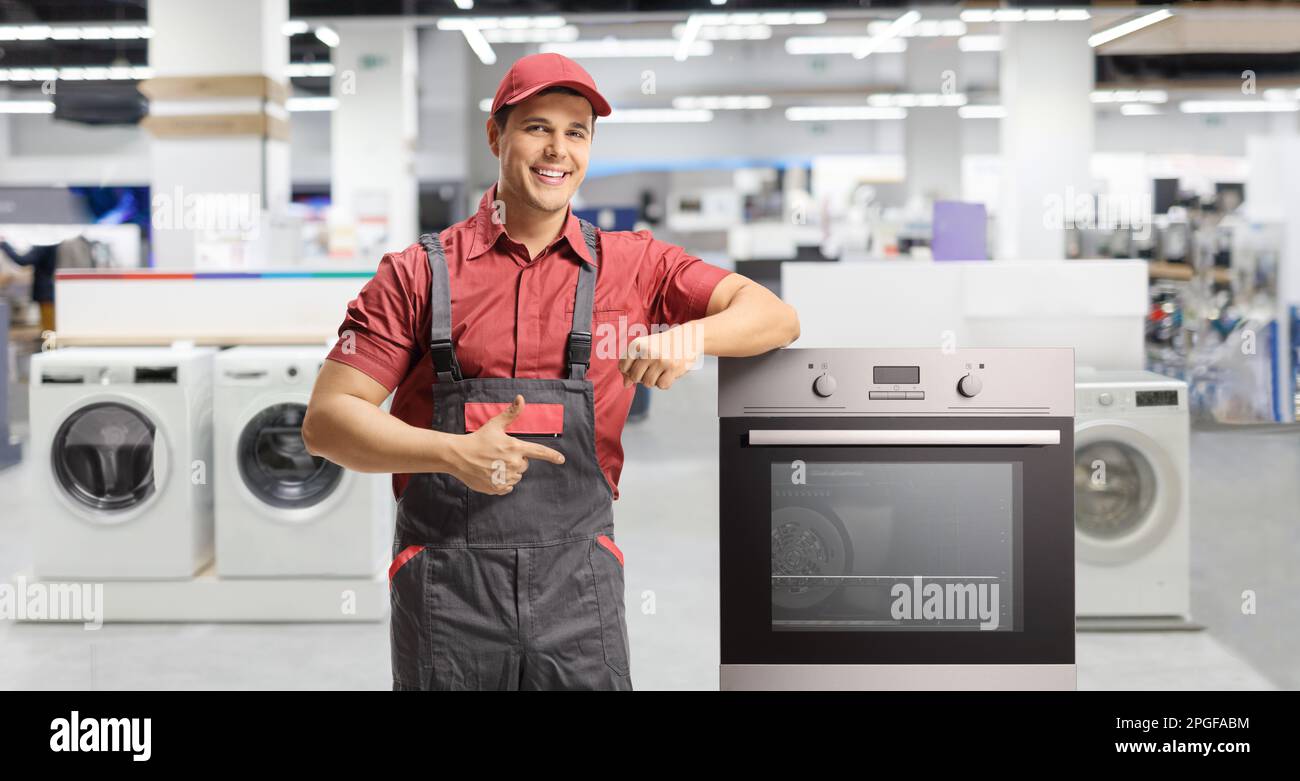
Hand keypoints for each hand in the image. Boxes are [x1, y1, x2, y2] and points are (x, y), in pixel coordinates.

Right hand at [448, 395, 564, 494]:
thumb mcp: (495, 425)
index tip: (561, 460)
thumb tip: (521, 398)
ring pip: (516, 476)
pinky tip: (490, 473)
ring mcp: (506, 477)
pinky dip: (502, 481)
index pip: (539, 452)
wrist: (458, 456)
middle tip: (499, 454)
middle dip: (516, 460)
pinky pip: (508, 486)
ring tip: (493, 463)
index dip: (552, 456)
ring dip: (509, 471)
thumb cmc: (477, 439)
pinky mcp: (498, 488)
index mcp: (515, 447)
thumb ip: (511, 413)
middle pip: (524, 465)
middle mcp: (513, 464)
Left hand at [619, 324, 700, 389]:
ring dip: (654, 380)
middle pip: (634, 377)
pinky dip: (665, 383)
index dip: (629, 371)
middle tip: (652, 367)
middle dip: (642, 377)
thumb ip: (632, 365)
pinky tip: (669, 373)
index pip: (623, 368)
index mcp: (637, 344)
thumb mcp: (644, 350)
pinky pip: (662, 386)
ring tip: (661, 369)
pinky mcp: (672, 367)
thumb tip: (625, 385)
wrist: (688, 337)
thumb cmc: (662, 345)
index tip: (640, 366)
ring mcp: (660, 359)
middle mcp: (647, 351)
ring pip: (648, 383)